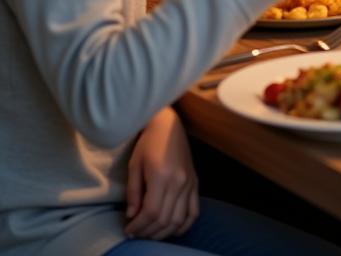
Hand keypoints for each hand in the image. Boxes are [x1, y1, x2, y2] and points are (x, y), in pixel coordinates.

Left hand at [124, 108, 198, 239]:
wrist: (169, 125)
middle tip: (136, 232)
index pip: (151, 212)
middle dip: (148, 231)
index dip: (138, 226)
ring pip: (179, 219)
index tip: (127, 229)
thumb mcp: (134, 166)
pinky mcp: (195, 182)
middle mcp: (179, 182)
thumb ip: (133, 192)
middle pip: (165, 219)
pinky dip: (184, 225)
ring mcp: (190, 182)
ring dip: (164, 232)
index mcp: (162, 176)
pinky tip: (173, 229)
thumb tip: (132, 215)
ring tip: (150, 232)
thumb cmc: (148, 143)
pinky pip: (194, 211)